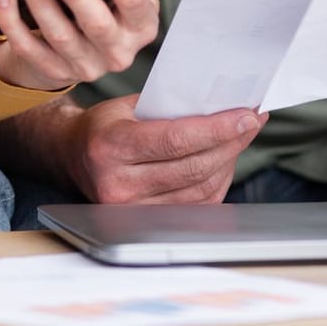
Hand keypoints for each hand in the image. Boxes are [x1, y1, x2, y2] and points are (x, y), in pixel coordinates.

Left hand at [0, 0, 187, 91]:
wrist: (78, 51)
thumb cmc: (110, 10)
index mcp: (141, 26)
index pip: (134, 3)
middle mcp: (118, 52)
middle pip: (97, 25)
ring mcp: (85, 67)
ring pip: (60, 37)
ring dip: (41, 5)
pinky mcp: (52, 72)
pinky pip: (29, 49)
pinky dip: (13, 23)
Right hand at [61, 94, 266, 204]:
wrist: (73, 156)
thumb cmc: (106, 125)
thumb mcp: (127, 105)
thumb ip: (168, 105)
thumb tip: (222, 102)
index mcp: (110, 145)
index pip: (175, 140)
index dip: (217, 129)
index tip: (247, 115)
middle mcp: (117, 183)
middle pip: (192, 166)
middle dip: (231, 142)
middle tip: (252, 121)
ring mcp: (130, 210)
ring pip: (200, 189)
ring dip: (229, 161)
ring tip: (241, 136)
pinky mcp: (144, 223)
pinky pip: (197, 205)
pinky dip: (217, 181)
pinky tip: (224, 160)